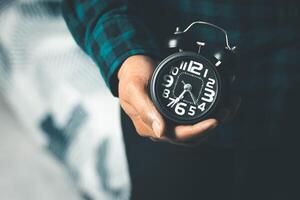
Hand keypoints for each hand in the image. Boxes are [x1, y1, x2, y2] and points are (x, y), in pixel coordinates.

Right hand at [118, 55, 239, 143]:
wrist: (133, 63)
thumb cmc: (131, 75)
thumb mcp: (134, 88)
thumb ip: (145, 109)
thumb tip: (160, 132)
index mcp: (149, 125)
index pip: (178, 136)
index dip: (198, 131)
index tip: (215, 121)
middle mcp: (161, 126)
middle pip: (191, 136)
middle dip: (211, 126)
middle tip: (227, 109)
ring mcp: (169, 119)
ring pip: (196, 128)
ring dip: (215, 119)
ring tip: (229, 105)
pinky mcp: (176, 111)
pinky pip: (195, 117)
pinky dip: (210, 111)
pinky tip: (221, 101)